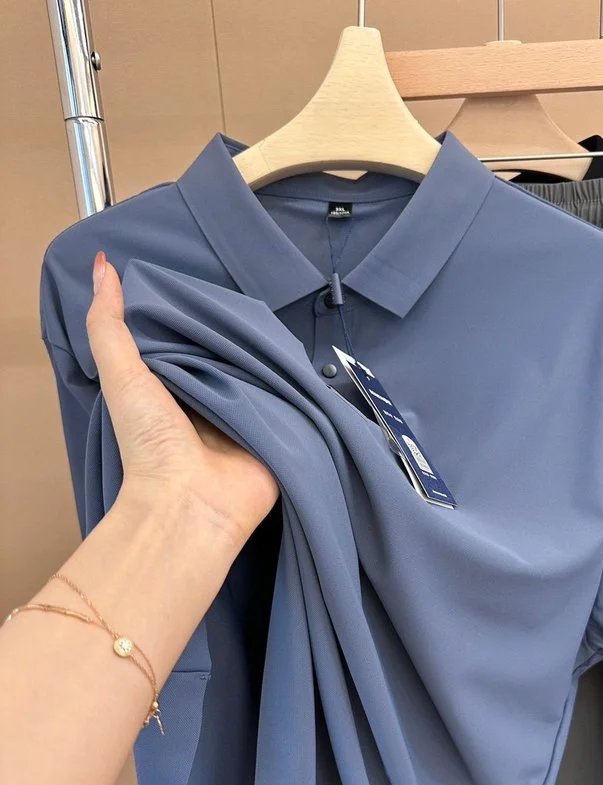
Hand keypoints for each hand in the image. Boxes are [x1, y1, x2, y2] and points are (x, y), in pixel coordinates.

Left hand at [87, 251, 278, 547]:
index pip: (192, 342)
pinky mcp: (279, 433)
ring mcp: (247, 419)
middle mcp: (211, 403)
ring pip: (262, 375)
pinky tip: (301, 359)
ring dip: (269, 356)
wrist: (192, 501)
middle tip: (256, 300)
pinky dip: (294, 384)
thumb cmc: (150, 443)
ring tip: (283, 323)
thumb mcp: (121, 375)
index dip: (198, 315)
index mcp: (174, 390)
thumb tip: (101, 264)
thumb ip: (108, 324)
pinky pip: (291, 401)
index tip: (211, 281)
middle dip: (240, 333)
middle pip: (230, 356)